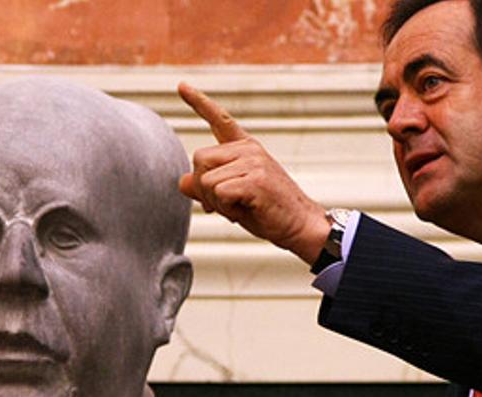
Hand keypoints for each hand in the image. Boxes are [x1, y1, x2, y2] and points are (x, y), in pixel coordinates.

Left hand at [177, 81, 328, 263]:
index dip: (199, 103)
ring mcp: (253, 162)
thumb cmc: (267, 210)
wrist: (299, 224)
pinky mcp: (256, 179)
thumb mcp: (232, 196)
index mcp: (244, 148)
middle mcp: (248, 149)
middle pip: (199, 159)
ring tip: (239, 207)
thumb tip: (182, 182)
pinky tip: (245, 211)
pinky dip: (226, 209)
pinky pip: (219, 193)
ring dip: (215, 202)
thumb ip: (206, 186)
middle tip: (224, 203)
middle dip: (203, 187)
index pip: (219, 120)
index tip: (182, 86)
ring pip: (206, 180)